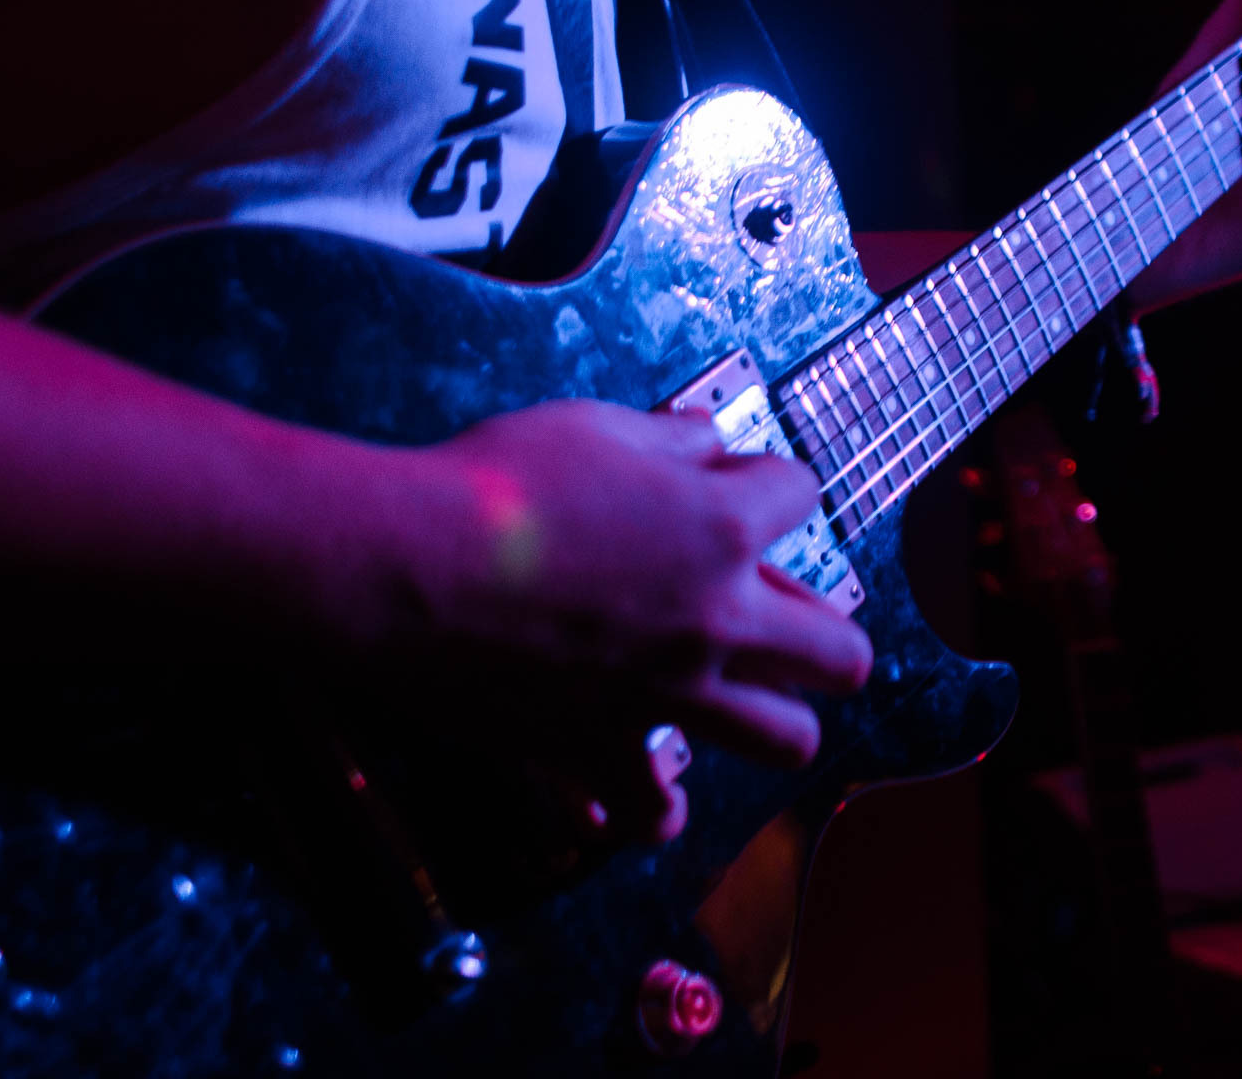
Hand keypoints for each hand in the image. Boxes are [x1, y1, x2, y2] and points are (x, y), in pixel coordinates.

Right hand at [334, 399, 872, 838]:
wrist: (402, 569)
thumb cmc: (492, 487)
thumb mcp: (593, 428)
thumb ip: (668, 439)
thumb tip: (707, 440)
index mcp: (721, 530)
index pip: (801, 496)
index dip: (769, 486)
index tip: (738, 487)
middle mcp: (716, 622)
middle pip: (839, 652)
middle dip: (823, 628)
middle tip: (783, 617)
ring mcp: (668, 697)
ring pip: (785, 740)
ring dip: (775, 716)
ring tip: (745, 697)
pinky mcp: (602, 752)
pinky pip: (655, 813)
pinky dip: (656, 803)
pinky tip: (650, 780)